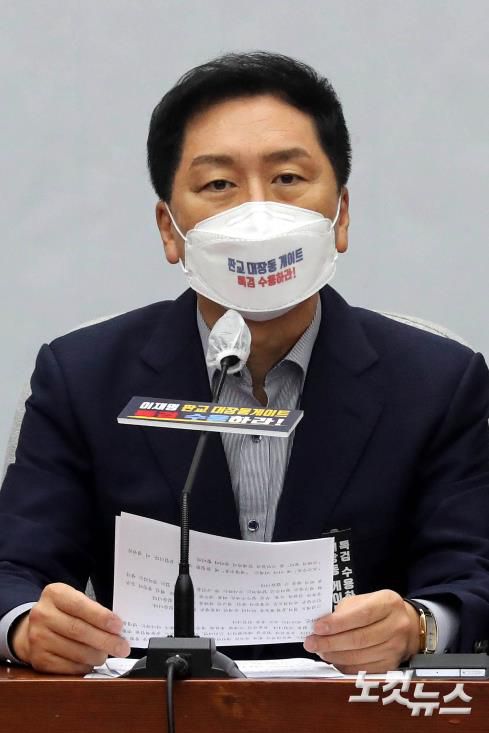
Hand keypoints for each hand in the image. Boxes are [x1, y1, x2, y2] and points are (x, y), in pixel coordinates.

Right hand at [10, 582, 130, 674]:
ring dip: (96, 655)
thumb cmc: (64, 613)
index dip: (102, 617)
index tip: (119, 626)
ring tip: (107, 654)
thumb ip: (92, 610)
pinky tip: (91, 662)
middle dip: (105, 640)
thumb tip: (117, 629)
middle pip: (79, 630)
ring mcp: (38, 638)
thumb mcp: (74, 600)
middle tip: (122, 647)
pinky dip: (84, 666)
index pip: (80, 605)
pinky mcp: (39, 659)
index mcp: (54, 594)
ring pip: (75, 651)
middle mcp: (42, 615)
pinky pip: (68, 667)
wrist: (35, 627)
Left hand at [303, 589, 419, 672]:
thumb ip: (346, 610)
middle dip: (330, 642)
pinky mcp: (391, 665)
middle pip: (359, 639)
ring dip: (335, 656)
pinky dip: (345, 666)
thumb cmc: (379, 610)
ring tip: (320, 651)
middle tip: (311, 643)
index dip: (337, 623)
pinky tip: (334, 660)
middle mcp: (395, 626)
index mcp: (388, 604)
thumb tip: (322, 625)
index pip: (361, 615)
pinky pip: (363, 669)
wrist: (407, 625)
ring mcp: (395, 648)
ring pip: (360, 657)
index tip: (317, 627)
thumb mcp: (366, 600)